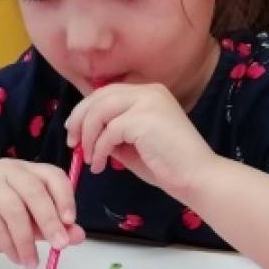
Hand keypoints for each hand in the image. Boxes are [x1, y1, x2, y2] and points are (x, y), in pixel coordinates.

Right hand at [0, 159, 85, 267]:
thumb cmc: (1, 226)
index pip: (52, 175)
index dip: (65, 197)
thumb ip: (56, 227)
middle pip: (34, 191)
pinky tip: (15, 257)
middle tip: (60, 245)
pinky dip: (9, 244)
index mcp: (28, 170)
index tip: (71, 221)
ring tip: (32, 262)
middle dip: (50, 220)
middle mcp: (7, 169)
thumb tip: (78, 235)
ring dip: (26, 240)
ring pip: (14, 209)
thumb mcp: (33, 227)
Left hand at [65, 83, 217, 197]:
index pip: (107, 93)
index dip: (85, 110)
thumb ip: (113, 135)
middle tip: (72, 143)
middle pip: (99, 96)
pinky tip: (101, 165)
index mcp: (149, 93)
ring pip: (100, 111)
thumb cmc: (168, 166)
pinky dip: (99, 149)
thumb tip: (87, 136)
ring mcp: (148, 102)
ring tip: (90, 159)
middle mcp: (149, 91)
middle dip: (80, 119)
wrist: (197, 177)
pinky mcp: (144, 118)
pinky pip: (109, 131)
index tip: (74, 132)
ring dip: (88, 137)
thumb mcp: (133, 146)